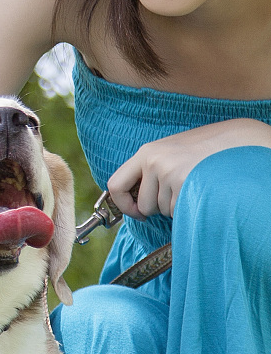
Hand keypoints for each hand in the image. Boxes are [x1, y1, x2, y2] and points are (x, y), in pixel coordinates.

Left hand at [107, 118, 270, 219]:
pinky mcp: (187, 184)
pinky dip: (191, 209)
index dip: (123, 205)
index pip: (115, 185)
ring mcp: (170, 173)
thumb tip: (135, 203)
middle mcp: (154, 162)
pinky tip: (203, 191)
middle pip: (145, 206)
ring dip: (179, 206)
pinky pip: (181, 211)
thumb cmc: (206, 150)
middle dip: (161, 207)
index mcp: (146, 152)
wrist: (239, 140)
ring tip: (195, 185)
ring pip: (165, 211)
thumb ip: (152, 170)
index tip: (137, 213)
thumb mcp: (172, 152)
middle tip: (181, 191)